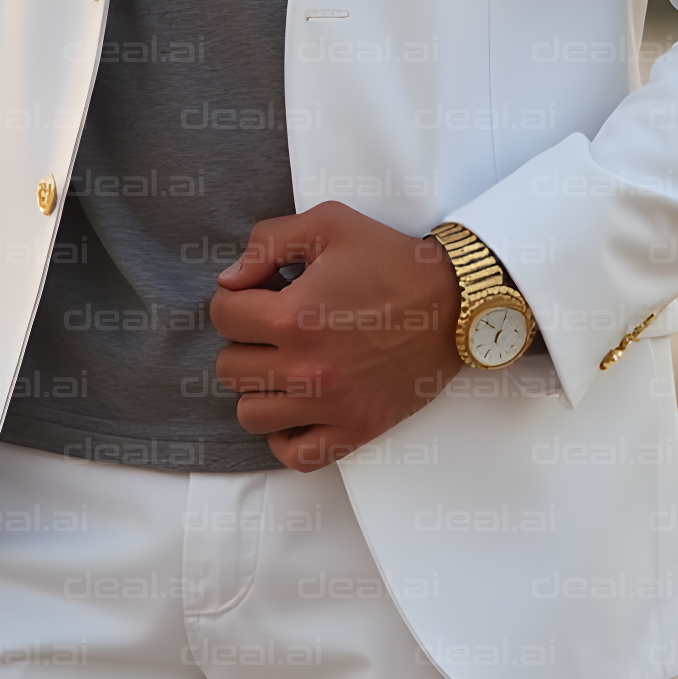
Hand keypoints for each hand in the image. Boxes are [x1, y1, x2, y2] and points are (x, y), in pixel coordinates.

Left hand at [209, 201, 461, 470]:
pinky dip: (284, 436)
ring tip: (283, 366)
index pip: (223, 315)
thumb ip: (267, 241)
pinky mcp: (355, 430)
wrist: (454, 302)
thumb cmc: (391, 259)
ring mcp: (330, 406)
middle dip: (245, 341)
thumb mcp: (328, 223)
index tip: (259, 294)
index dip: (235, 298)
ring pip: (251, 414)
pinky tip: (296, 408)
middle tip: (274, 328)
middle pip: (230, 367)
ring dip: (259, 388)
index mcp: (293, 316)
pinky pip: (294, 455)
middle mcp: (305, 368)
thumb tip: (230, 280)